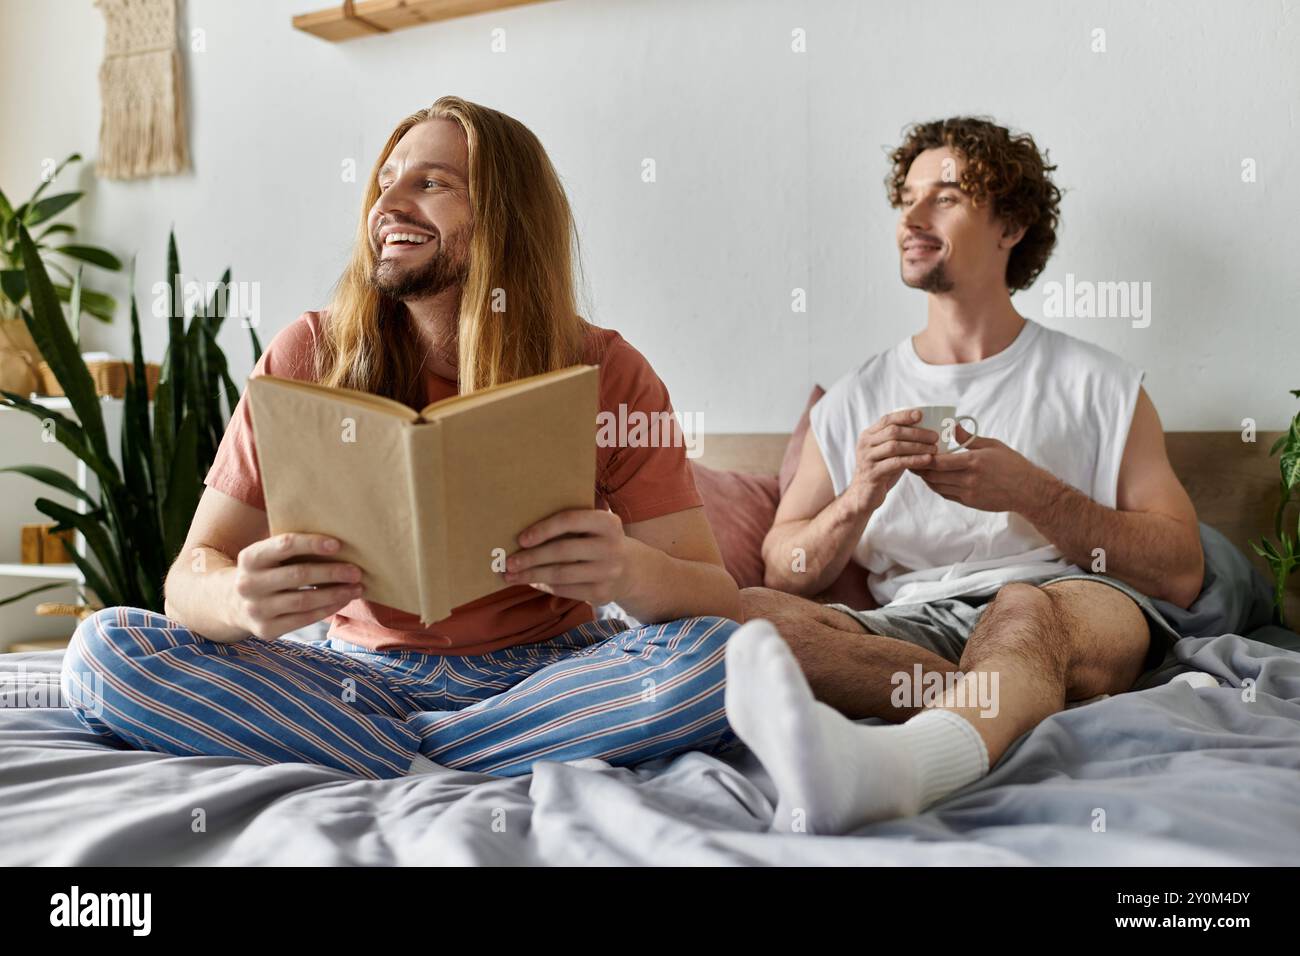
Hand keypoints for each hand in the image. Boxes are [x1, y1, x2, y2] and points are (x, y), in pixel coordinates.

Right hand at [229, 533, 363, 638]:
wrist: (233, 603)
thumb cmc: (266, 571)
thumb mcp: (268, 556)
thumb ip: (292, 549)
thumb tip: (340, 545)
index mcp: (250, 558)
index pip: (284, 545)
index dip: (312, 544)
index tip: (338, 544)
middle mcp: (248, 584)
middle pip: (299, 575)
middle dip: (332, 572)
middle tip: (356, 571)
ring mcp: (256, 609)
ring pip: (304, 600)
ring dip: (335, 594)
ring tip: (357, 588)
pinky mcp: (266, 630)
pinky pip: (304, 619)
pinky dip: (327, 609)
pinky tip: (343, 601)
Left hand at [504, 508, 629, 605]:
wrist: (631, 570)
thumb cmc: (599, 541)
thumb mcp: (595, 526)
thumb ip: (571, 524)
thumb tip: (524, 533)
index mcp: (607, 522)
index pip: (570, 520)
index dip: (543, 529)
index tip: (521, 539)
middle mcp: (611, 547)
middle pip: (562, 551)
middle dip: (531, 557)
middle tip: (508, 562)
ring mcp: (608, 572)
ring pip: (561, 574)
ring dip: (532, 575)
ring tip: (511, 576)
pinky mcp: (602, 594)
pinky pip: (565, 590)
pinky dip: (544, 586)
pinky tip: (531, 582)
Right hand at [845, 408, 939, 513]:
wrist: (863, 495)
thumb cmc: (881, 471)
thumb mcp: (887, 453)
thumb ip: (899, 441)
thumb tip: (926, 429)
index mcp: (868, 435)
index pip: (887, 419)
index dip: (904, 415)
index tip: (921, 415)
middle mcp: (865, 444)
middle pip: (892, 431)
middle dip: (916, 432)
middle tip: (935, 436)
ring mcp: (867, 459)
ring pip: (895, 446)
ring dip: (917, 446)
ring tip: (934, 448)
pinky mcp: (872, 473)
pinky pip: (896, 463)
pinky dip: (914, 460)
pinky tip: (927, 460)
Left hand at [914, 425, 1052, 513]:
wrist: (1027, 491)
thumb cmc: (1012, 465)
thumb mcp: (992, 445)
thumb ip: (969, 438)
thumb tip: (953, 426)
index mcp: (974, 462)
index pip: (939, 462)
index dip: (923, 458)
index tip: (914, 452)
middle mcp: (969, 479)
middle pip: (934, 475)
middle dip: (920, 469)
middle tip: (910, 460)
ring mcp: (968, 493)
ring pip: (938, 487)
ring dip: (926, 479)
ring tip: (918, 469)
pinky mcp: (969, 502)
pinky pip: (946, 495)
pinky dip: (936, 487)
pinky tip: (932, 480)